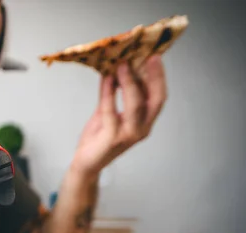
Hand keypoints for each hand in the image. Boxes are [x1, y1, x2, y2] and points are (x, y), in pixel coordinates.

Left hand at [71, 55, 167, 176]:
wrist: (86, 162)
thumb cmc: (98, 139)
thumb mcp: (106, 112)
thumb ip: (111, 94)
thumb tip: (112, 69)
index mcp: (144, 122)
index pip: (158, 97)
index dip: (159, 78)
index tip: (155, 57)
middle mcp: (141, 129)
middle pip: (155, 100)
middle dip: (153, 77)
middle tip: (146, 56)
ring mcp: (129, 135)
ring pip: (135, 105)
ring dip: (129, 83)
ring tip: (122, 65)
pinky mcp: (113, 139)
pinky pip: (112, 112)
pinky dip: (109, 94)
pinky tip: (106, 80)